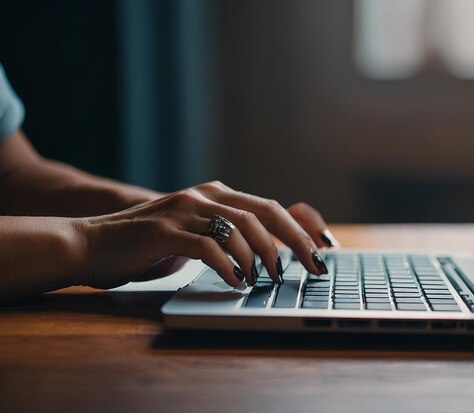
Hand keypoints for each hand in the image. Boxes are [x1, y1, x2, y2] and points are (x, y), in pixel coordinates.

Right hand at [74, 182, 338, 289]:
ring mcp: (183, 209)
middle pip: (263, 212)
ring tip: (270, 280)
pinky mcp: (164, 231)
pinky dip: (228, 265)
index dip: (300, 226)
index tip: (323, 248)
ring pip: (239, 226)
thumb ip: (224, 237)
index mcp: (214, 195)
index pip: (269, 206)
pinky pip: (207, 245)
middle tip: (313, 266)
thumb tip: (266, 255)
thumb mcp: (194, 235)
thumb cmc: (147, 245)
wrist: (91, 243)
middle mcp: (203, 195)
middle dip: (294, 241)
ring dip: (262, 256)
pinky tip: (237, 281)